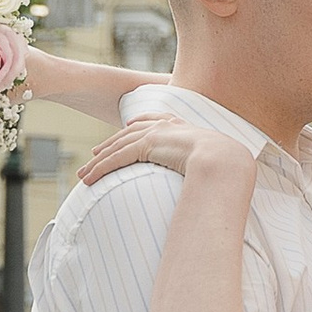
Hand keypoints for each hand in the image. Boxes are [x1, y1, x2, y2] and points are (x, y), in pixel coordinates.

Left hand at [77, 108, 254, 190]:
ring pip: (118, 148)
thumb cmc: (226, 166)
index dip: (137, 125)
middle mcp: (166, 126)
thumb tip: (210, 189)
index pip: (153, 122)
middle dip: (109, 146)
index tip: (127, 128)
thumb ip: (205, 171)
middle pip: (128, 135)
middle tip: (94, 155)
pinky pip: (117, 158)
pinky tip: (90, 179)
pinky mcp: (146, 145)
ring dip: (98, 162)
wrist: (225, 159)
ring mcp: (155, 134)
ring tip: (84, 175)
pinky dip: (101, 168)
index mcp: (182, 127)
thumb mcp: (214, 164)